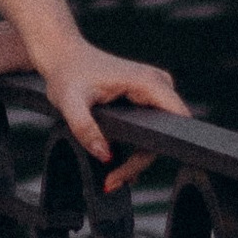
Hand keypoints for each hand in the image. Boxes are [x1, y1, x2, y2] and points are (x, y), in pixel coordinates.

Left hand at [36, 40, 187, 188]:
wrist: (62, 55)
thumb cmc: (66, 73)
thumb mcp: (68, 101)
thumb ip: (84, 128)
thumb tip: (106, 156)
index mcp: (148, 81)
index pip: (175, 121)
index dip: (157, 150)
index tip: (129, 172)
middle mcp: (158, 83)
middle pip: (166, 132)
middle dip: (140, 161)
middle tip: (111, 181)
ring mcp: (155, 89)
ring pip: (159, 133)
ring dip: (137, 158)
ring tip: (111, 177)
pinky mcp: (147, 96)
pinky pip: (152, 128)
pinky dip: (135, 148)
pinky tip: (116, 163)